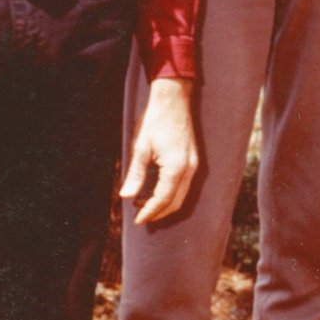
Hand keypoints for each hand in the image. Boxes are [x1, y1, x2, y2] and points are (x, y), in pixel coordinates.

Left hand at [121, 76, 196, 222]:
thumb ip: (135, 174)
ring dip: (164, 203)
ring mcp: (193, 164)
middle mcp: (189, 168)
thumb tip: (126, 196)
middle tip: (140, 216)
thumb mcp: (141, 147)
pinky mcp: (192, 160)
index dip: (150, 212)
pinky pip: (183, 184)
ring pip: (181, 194)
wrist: (173, 99)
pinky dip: (170, 193)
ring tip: (142, 203)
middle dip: (158, 212)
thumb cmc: (155, 121)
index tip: (137, 220)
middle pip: (175, 201)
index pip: (163, 199)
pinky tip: (154, 189)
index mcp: (176, 167)